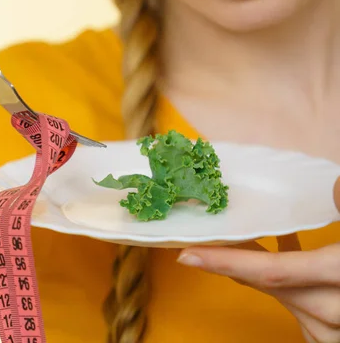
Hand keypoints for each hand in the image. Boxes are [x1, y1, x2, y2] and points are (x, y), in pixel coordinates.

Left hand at [177, 177, 339, 342]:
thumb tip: (336, 185)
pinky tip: (290, 257)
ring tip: (254, 242)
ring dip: (262, 271)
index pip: (273, 273)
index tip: (187, 254)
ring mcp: (335, 332)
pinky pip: (300, 311)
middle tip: (216, 236)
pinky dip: (288, 286)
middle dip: (239, 262)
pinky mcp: (333, 338)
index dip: (226, 263)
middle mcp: (336, 311)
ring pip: (284, 298)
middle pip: (272, 286)